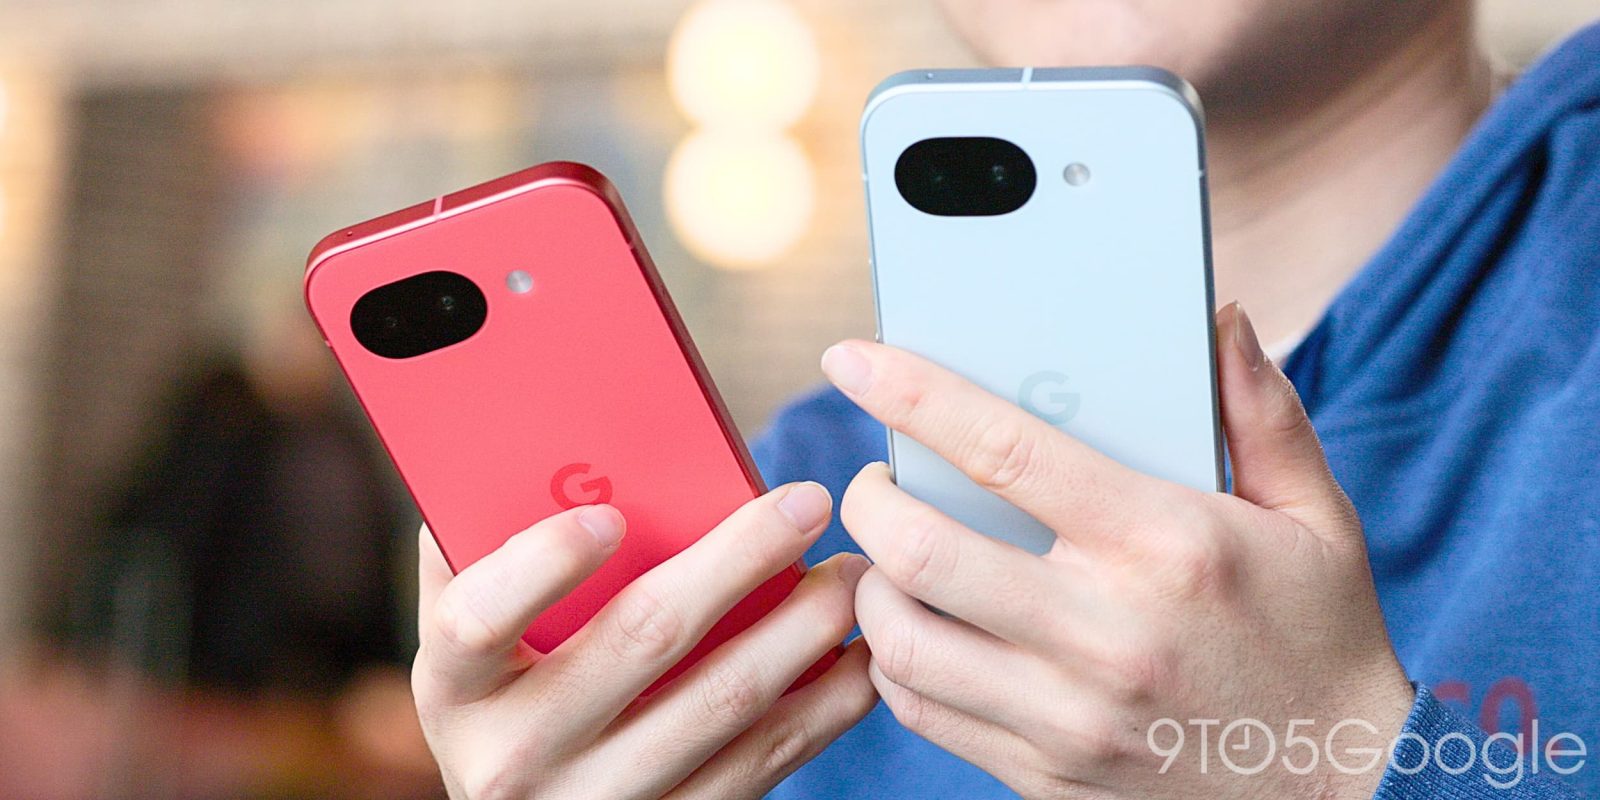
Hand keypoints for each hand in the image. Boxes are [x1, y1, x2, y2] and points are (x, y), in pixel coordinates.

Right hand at [411, 483, 875, 799]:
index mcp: (457, 690)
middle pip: (641, 641)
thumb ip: (480, 560)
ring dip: (804, 628)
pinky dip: (826, 703)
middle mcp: (520, 757)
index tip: (606, 516)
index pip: (476, 621)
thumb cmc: (504, 700)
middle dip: (737, 560)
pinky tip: (859, 655)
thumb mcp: (472, 646)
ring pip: (725, 702)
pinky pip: (765, 762)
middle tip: (805, 501)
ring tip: (849, 573)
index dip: (540, 565)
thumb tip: (542, 452)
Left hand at [822, 304, 1414, 798]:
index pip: (1004, 451)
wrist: (1345, 791)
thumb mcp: (1316, 516)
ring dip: (869, 585)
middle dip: (869, 499)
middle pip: (923, 551)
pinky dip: (894, 661)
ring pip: (904, 642)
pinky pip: (924, 712)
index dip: (911, 395)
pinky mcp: (1047, 774)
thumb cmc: (1319, 635)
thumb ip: (1260, 411)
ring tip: (885, 554)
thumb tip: (1219, 317)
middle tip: (875, 479)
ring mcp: (1069, 715)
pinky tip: (913, 626)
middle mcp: (1105, 633)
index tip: (853, 360)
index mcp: (1165, 546)